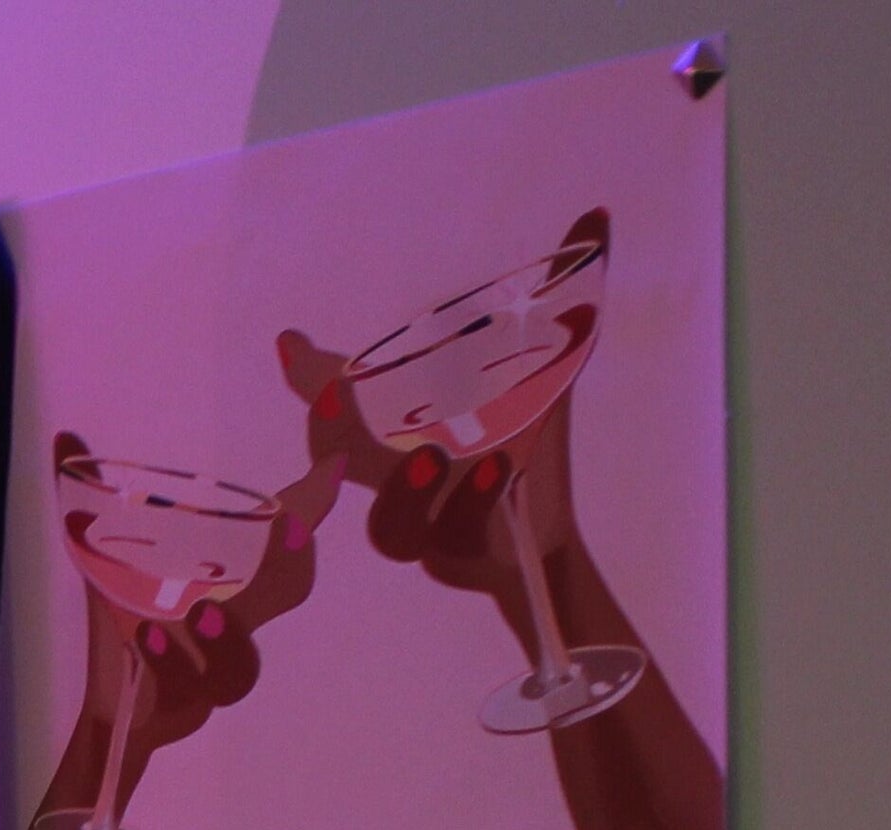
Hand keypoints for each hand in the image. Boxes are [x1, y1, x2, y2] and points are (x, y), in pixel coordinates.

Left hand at [54, 430, 337, 813]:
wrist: (115, 700)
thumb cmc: (121, 620)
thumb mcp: (100, 557)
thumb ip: (89, 501)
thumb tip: (65, 437)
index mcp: (224, 576)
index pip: (275, 535)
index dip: (307, 502)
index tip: (327, 466)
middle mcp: (230, 617)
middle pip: (286, 589)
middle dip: (292, 558)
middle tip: (289, 526)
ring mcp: (212, 664)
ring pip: (242, 659)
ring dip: (227, 638)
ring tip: (201, 612)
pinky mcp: (189, 702)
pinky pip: (191, 688)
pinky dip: (171, 664)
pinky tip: (147, 639)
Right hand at [276, 208, 611, 660]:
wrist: (543, 533)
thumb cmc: (533, 447)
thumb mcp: (552, 366)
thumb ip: (563, 294)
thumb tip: (597, 213)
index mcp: (408, 424)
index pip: (347, 398)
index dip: (314, 372)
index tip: (293, 342)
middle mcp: (403, 471)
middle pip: (341, 460)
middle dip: (329, 428)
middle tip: (333, 395)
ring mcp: (425, 520)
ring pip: (388, 523)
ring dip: (406, 491)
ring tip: (438, 454)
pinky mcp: (454, 555)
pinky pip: (449, 540)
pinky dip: (470, 506)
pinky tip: (502, 469)